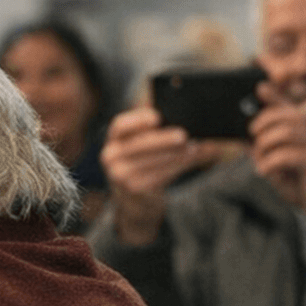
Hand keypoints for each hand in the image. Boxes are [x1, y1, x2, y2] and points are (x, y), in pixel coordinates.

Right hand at [100, 107, 202, 245]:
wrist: (132, 199)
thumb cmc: (140, 161)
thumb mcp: (137, 142)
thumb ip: (149, 124)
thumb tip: (171, 106)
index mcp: (113, 139)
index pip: (119, 125)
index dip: (138, 120)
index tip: (158, 118)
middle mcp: (111, 157)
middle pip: (139, 145)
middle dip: (163, 140)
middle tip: (183, 136)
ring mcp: (120, 175)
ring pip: (152, 161)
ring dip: (176, 154)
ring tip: (194, 147)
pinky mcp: (134, 189)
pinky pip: (159, 175)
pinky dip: (178, 166)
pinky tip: (191, 159)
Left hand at [248, 83, 305, 227]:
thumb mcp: (281, 169)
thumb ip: (266, 155)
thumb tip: (245, 143)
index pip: (290, 110)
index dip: (276, 97)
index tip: (260, 87)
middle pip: (286, 115)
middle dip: (264, 122)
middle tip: (252, 135)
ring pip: (285, 132)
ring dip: (265, 146)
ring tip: (260, 161)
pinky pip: (286, 154)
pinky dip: (269, 162)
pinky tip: (264, 172)